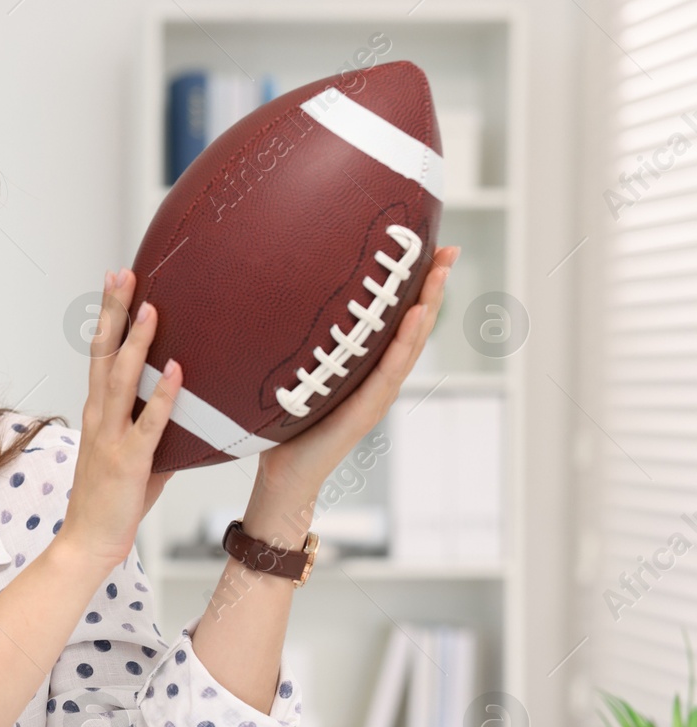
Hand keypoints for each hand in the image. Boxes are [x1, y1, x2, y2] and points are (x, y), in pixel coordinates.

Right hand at [58, 267, 183, 571]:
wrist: (87, 541)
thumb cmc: (111, 501)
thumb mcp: (136, 456)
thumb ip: (157, 429)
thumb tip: (189, 411)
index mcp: (98, 413)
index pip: (101, 354)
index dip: (110, 317)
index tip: (119, 282)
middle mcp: (100, 417)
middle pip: (103, 353)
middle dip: (114, 312)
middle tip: (124, 274)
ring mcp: (112, 437)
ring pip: (121, 380)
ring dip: (137, 343)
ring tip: (151, 308)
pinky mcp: (129, 460)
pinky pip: (149, 422)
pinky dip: (163, 395)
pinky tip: (176, 370)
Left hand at [256, 245, 459, 498]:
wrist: (285, 477)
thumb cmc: (287, 428)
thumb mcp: (299, 377)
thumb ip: (304, 350)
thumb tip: (278, 305)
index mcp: (366, 369)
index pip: (398, 322)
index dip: (415, 289)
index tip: (429, 251)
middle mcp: (378, 379)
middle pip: (413, 327)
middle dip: (432, 288)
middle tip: (448, 249)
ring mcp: (376, 395)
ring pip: (409, 344)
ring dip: (427, 306)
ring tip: (440, 272)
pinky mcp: (366, 410)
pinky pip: (388, 370)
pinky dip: (405, 341)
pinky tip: (416, 315)